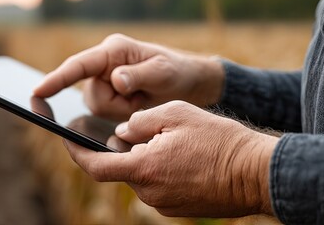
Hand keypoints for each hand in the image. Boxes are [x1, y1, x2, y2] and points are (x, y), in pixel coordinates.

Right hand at [34, 34, 224, 120]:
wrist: (186, 83)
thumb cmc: (176, 71)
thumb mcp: (163, 72)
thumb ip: (140, 75)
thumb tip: (116, 80)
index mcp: (112, 51)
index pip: (79, 66)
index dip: (57, 79)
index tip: (37, 91)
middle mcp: (102, 65)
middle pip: (90, 96)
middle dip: (116, 105)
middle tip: (140, 97)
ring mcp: (103, 81)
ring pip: (95, 108)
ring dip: (120, 111)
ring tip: (141, 100)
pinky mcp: (107, 96)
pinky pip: (103, 115)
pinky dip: (121, 116)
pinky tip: (135, 106)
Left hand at [63, 101, 278, 216]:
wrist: (257, 173)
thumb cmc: (219, 140)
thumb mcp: (176, 114)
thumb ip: (140, 122)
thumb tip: (120, 133)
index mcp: (144, 168)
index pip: (96, 166)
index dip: (76, 152)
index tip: (66, 139)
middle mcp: (149, 192)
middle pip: (122, 168)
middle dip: (125, 149)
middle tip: (147, 130)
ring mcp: (163, 204)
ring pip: (141, 176)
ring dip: (146, 159)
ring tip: (174, 142)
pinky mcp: (177, 209)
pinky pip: (158, 186)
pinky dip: (160, 170)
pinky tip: (182, 158)